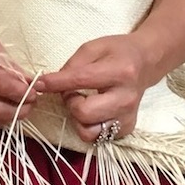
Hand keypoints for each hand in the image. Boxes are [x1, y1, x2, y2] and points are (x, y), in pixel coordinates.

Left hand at [39, 34, 155, 143]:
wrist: (146, 63)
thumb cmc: (117, 52)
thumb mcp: (93, 48)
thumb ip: (72, 65)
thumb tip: (50, 84)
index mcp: (119, 71)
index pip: (80, 81)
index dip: (55, 83)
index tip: (39, 84)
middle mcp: (126, 97)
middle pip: (84, 113)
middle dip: (71, 103)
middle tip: (72, 92)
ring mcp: (128, 116)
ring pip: (89, 132)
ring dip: (78, 119)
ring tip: (83, 103)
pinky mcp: (127, 128)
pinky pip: (98, 137)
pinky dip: (89, 126)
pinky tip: (93, 111)